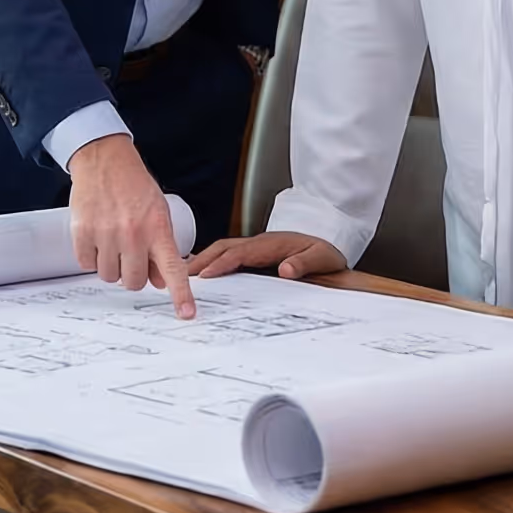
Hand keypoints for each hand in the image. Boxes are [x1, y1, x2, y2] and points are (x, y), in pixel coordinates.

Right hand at [68, 135, 196, 318]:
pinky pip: (87, 264)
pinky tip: (97, 237)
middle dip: (133, 273)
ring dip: (111, 265)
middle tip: (131, 254)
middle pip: (134, 282)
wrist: (104, 160)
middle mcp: (134, 235)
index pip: (173, 269)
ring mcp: (107, 235)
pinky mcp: (83, 233)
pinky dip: (91, 257)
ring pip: (109, 276)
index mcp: (157, 229)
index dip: (181, 295)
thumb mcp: (158, 213)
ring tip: (113, 241)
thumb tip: (161, 282)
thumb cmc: (134, 186)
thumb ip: (161, 248)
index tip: (187, 314)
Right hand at [185, 230, 347, 280]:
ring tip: (184, 275)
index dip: (222, 264)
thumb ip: (304, 263)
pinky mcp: (255, 251)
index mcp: (271, 245)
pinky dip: (211, 259)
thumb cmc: (325, 250)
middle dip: (202, 261)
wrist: (330, 237)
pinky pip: (228, 253)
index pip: (241, 253)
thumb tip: (285, 270)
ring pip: (223, 249)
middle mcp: (259, 242)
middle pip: (223, 248)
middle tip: (182, 276)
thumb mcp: (322, 258)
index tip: (205, 275)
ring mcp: (255, 245)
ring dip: (203, 260)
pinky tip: (201, 269)